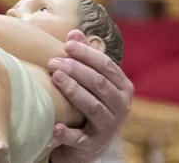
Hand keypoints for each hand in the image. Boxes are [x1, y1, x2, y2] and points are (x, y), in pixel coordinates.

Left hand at [48, 30, 133, 162]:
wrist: (90, 145)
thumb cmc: (92, 103)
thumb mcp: (93, 80)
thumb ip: (86, 57)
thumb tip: (74, 33)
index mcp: (124, 87)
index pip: (106, 65)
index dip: (87, 54)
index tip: (67, 45)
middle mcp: (121, 106)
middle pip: (99, 83)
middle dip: (76, 70)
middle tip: (54, 61)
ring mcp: (109, 127)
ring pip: (92, 106)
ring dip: (73, 90)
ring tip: (55, 77)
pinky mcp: (94, 145)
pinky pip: (80, 138)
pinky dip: (67, 133)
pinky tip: (55, 125)